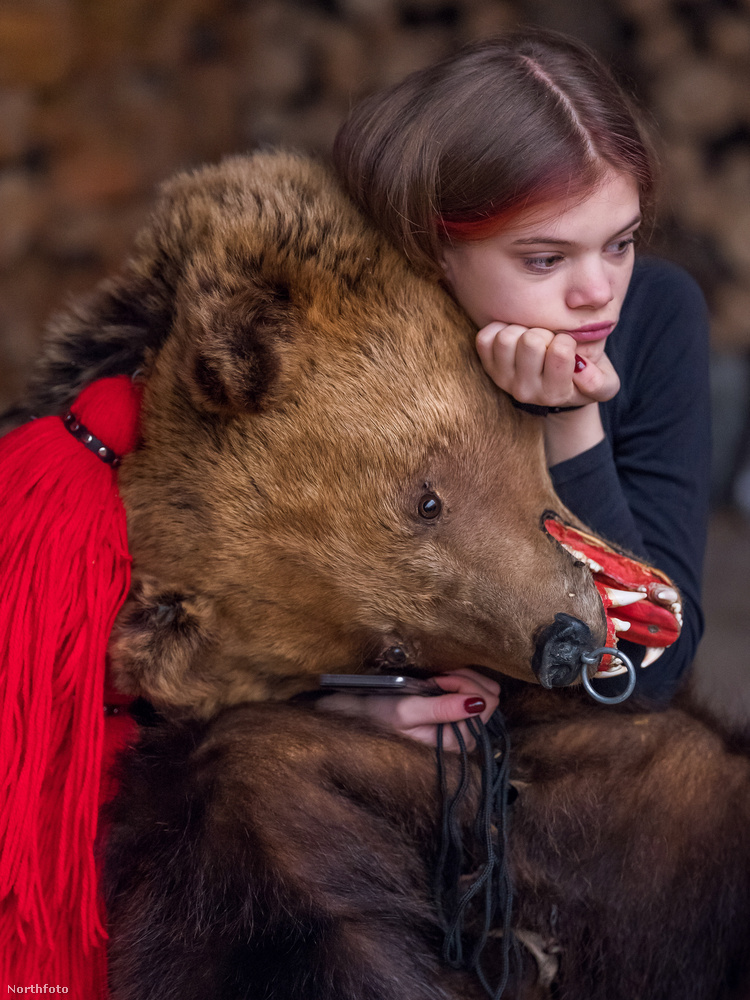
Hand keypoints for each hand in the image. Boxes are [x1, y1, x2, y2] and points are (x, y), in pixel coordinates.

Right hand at [316, 668, 499, 750]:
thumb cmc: (376, 714)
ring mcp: (459, 724)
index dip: (464, 685)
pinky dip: (458, 679)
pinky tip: (438, 679)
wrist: (355, 713)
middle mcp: (462, 735)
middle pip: (490, 698)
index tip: (438, 681)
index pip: (486, 705)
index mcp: (455, 741)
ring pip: (483, 692)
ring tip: (434, 678)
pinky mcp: (453, 713)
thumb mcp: (406, 711)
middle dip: (466, 679)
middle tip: (437, 677)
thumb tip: (479, 703)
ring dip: (462, 677)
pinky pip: (472, 690)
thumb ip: (443, 708)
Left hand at [475, 323, 619, 407]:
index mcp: (555, 393)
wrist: (556, 387)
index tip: (567, 345)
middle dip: (544, 332)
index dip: (566, 340)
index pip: (560, 352)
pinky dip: (499, 328)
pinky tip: (515, 334)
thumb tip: (580, 369)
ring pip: (506, 338)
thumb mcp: (604, 383)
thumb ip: (600, 382)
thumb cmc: (583, 377)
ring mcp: (503, 379)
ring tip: (532, 336)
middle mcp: (525, 391)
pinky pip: (485, 338)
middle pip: (530, 342)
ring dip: (521, 329)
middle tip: (549, 339)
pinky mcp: (488, 366)